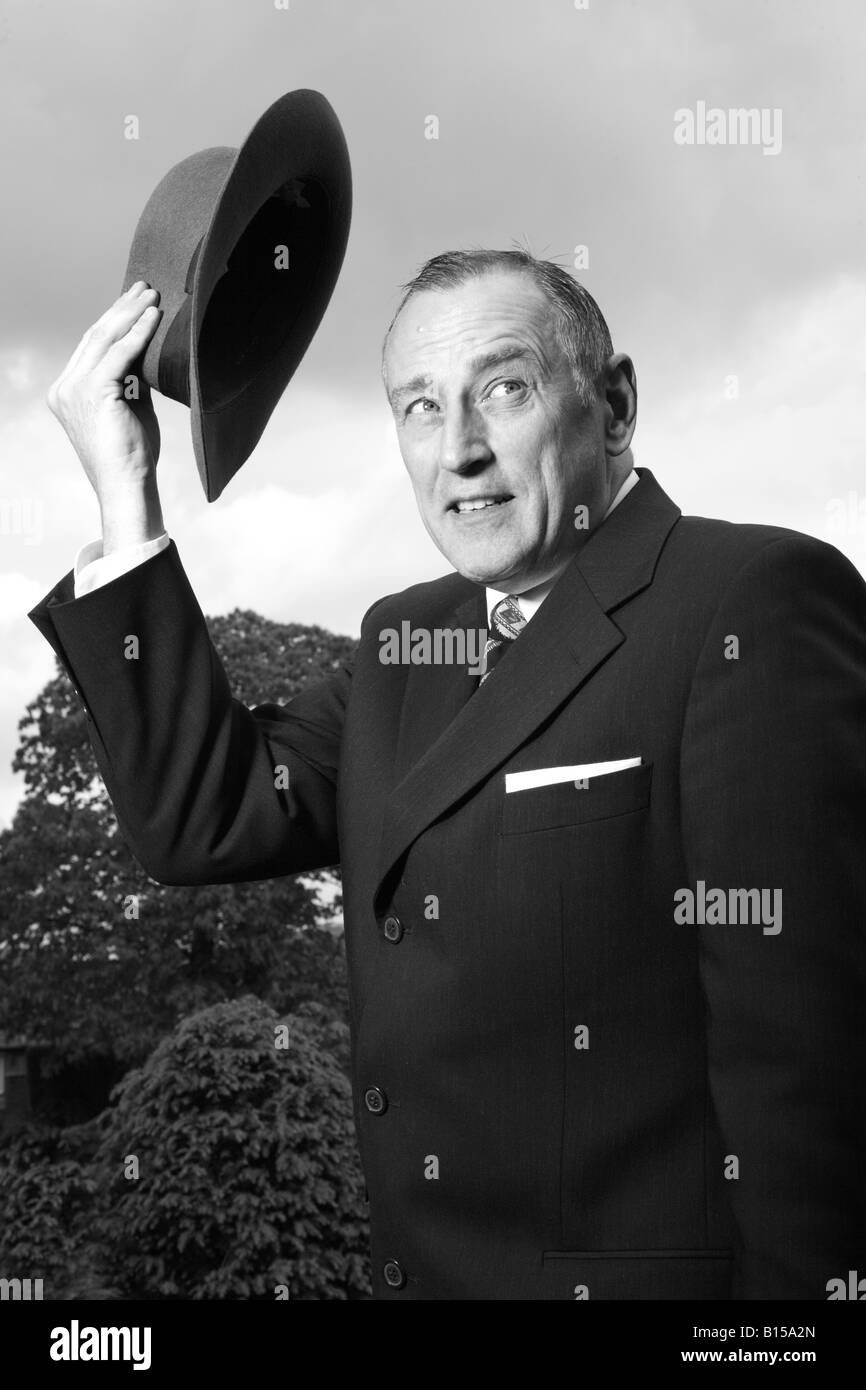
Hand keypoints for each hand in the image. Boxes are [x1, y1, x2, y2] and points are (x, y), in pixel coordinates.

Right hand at [47, 283, 162, 501]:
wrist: (127, 486)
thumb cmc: (133, 455)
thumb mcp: (130, 407)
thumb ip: (132, 379)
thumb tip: (146, 351)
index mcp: (67, 391)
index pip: (91, 346)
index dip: (113, 320)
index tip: (134, 301)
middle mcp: (65, 387)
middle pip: (94, 336)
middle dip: (121, 309)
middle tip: (144, 287)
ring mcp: (74, 389)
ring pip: (104, 338)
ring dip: (131, 313)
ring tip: (152, 294)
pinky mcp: (93, 392)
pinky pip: (120, 353)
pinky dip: (138, 332)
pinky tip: (153, 317)